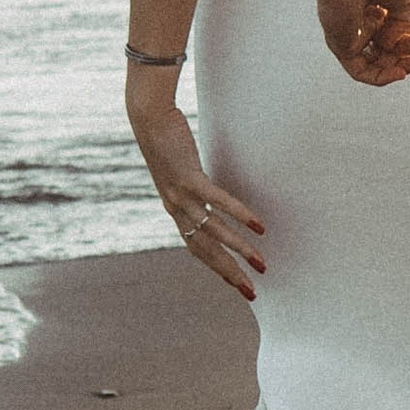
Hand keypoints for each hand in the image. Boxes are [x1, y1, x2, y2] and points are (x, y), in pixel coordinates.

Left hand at [129, 94, 264, 299]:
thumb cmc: (167, 139)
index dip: (218, 268)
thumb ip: (194, 184)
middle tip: (251, 292)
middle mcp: (176, 208)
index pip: (198, 248)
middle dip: (229, 272)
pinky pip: (217, 201)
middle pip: (205, 250)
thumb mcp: (181, 169)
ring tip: (261, 263)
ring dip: (239, 249)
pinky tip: (258, 226)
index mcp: (176, 209)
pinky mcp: (188, 176)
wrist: (148, 117)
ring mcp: (180, 194)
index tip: (238, 283)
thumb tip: (211, 192)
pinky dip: (239, 214)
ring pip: (213, 231)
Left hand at [315, 0, 409, 87]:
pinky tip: (400, 72)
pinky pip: (361, 71)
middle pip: (389, 50)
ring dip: (400, 67)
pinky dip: (381, 77)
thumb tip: (398, 43)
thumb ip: (406, 24)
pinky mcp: (341, 46)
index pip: (397, 32)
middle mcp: (364, 21)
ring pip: (377, 63)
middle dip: (409, 55)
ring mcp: (351, 35)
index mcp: (378, 6)